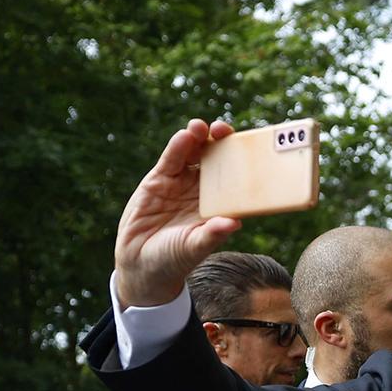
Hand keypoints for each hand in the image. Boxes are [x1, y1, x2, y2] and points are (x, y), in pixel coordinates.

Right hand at [113, 118, 241, 306]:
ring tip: (201, 128)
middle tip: (224, 130)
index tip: (250, 149)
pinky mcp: (159, 180)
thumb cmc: (174, 259)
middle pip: (217, 159)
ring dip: (198, 138)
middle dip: (221, 142)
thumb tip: (235, 224)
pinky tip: (184, 136)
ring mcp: (182, 183)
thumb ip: (211, 235)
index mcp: (220, 204)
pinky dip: (177, 147)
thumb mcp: (194, 248)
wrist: (141, 262)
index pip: (236, 178)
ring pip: (193, 154)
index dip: (243, 161)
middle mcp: (204, 190)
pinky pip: (171, 160)